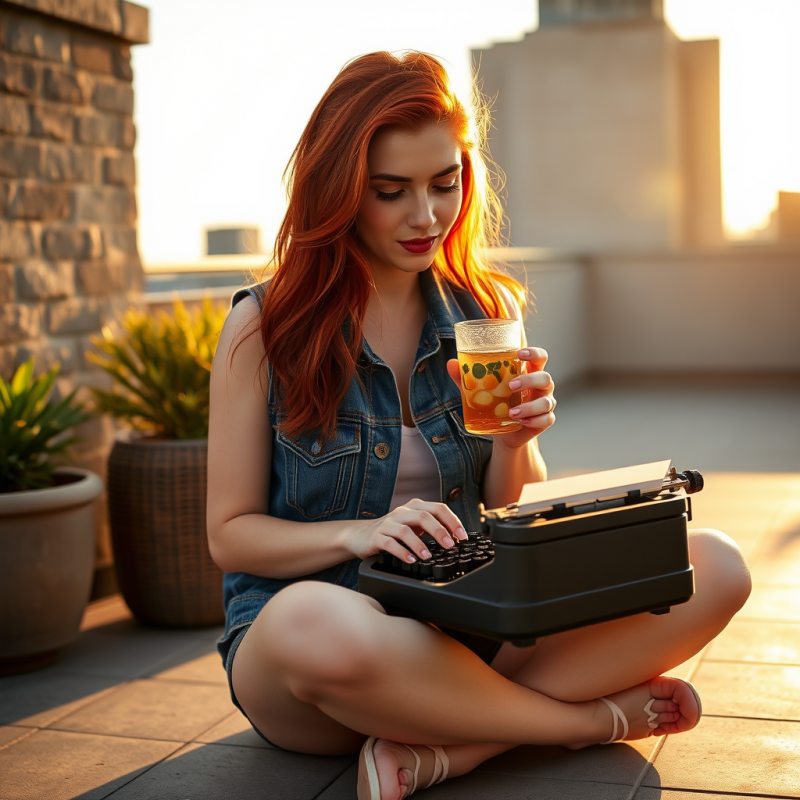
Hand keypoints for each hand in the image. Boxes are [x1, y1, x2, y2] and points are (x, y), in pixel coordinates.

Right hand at [347, 500, 467, 562]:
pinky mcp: (376, 537)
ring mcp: (388, 524)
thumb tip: (455, 537)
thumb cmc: (391, 532)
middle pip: (424, 516)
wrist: (359, 535)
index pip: (438, 508)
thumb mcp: (412, 525)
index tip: (462, 536)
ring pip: (406, 530)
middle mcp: (402, 512)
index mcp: (414, 507)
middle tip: (449, 545)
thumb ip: (431, 527)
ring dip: (419, 544)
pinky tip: (410, 560)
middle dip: (439, 530)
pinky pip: (390, 543)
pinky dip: (402, 552)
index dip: (452, 521)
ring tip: (428, 556)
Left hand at [446, 347, 555, 449]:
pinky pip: (547, 419)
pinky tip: (523, 422)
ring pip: (547, 401)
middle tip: (511, 386)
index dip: (534, 353)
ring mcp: (545, 403)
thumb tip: (451, 363)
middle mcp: (540, 387)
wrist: (503, 433)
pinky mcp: (544, 421)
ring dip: (530, 406)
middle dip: (529, 380)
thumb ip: (467, 379)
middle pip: (545, 378)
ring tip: (512, 413)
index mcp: (528, 373)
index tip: (520, 354)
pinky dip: (535, 421)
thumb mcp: (481, 392)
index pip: (540, 357)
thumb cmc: (496, 405)